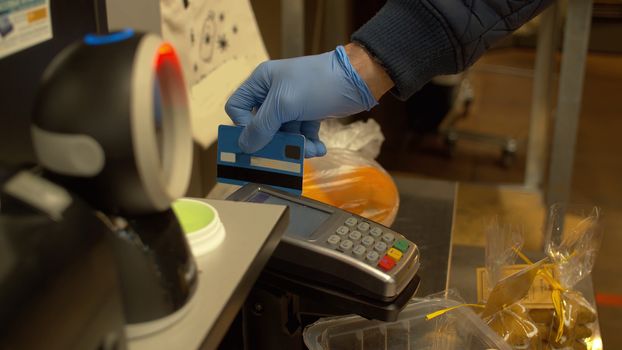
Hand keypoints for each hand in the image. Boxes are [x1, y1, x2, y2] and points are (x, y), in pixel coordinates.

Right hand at [225, 45, 382, 156]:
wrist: (357, 80)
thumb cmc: (317, 84)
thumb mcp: (285, 104)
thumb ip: (262, 126)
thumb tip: (244, 146)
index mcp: (261, 82)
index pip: (237, 107)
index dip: (243, 125)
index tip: (258, 139)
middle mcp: (272, 92)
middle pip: (261, 125)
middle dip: (276, 141)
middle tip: (286, 154)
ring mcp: (291, 104)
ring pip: (283, 134)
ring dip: (296, 146)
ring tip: (311, 150)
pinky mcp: (308, 113)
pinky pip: (301, 134)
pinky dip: (309, 143)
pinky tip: (320, 148)